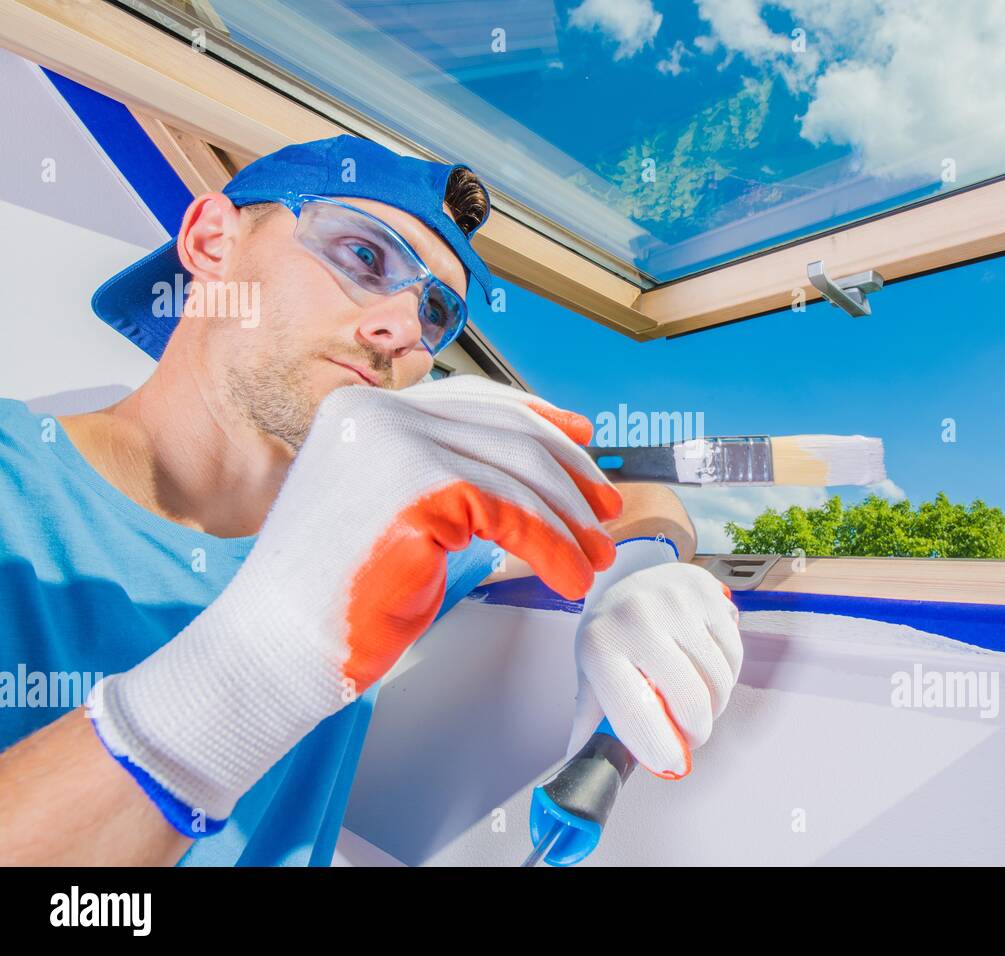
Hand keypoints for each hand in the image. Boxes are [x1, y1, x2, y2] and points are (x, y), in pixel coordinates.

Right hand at [89, 376, 620, 834]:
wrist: (271, 650)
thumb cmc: (330, 598)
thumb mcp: (395, 512)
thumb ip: (446, 475)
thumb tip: (531, 470)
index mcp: (362, 410)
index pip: (473, 398)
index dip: (538, 418)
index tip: (582, 439)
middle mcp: (374, 412)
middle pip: (505, 429)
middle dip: (567, 470)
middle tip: (603, 510)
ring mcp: (392, 444)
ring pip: (516, 471)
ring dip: (568, 520)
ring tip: (593, 558)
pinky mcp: (415, 489)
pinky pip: (512, 512)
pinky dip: (551, 546)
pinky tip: (567, 575)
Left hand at [567, 546, 741, 779]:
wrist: (632, 577)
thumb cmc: (610, 635)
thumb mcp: (591, 672)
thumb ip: (591, 720)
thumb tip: (583, 767)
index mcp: (600, 645)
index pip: (636, 712)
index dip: (659, 749)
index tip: (672, 765)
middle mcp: (637, 619)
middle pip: (690, 702)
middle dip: (696, 733)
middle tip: (689, 736)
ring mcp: (677, 604)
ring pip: (717, 682)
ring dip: (715, 706)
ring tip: (697, 702)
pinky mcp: (709, 596)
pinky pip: (733, 657)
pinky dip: (727, 677)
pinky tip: (708, 673)